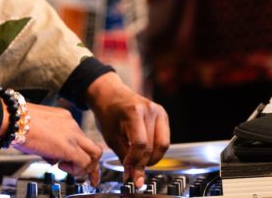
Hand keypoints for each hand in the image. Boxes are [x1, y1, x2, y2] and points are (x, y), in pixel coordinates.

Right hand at [13, 104, 102, 184]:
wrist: (13, 119)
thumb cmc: (17, 123)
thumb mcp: (38, 132)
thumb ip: (49, 145)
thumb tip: (52, 158)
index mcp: (64, 118)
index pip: (79, 137)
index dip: (77, 152)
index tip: (71, 161)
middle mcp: (72, 124)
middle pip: (92, 145)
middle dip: (91, 163)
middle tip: (85, 174)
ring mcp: (73, 134)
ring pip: (95, 154)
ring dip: (86, 167)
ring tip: (70, 170)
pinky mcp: (70, 147)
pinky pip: (85, 162)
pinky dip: (77, 169)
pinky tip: (62, 167)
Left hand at [85, 72, 169, 187]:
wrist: (110, 94)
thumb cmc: (108, 113)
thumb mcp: (110, 136)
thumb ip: (123, 156)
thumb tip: (132, 176)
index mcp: (134, 111)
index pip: (140, 144)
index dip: (135, 161)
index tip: (128, 171)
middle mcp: (150, 109)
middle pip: (153, 146)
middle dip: (144, 163)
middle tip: (134, 172)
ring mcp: (159, 111)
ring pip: (163, 144)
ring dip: (152, 158)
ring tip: (139, 161)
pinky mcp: (163, 115)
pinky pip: (164, 139)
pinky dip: (156, 149)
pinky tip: (145, 152)